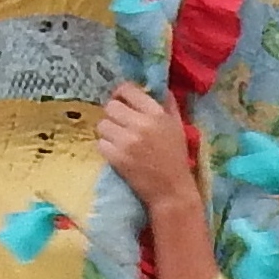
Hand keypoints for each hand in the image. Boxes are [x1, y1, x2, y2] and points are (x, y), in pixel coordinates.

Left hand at [96, 83, 200, 219]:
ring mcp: (127, 141)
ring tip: (117, 139)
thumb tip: (161, 87)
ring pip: (102, 124)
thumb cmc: (176, 158)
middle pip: (111, 106)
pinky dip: (106, 147)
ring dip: (107, 131)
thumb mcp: (178, 127)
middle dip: (113, 114)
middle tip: (118, 123)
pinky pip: (100, 143)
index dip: (120, 94)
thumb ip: (169, 105)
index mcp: (156, 114)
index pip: (128, 90)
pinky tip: (116, 152)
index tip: (121, 101)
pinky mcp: (116, 158)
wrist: (171, 190)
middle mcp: (140, 124)